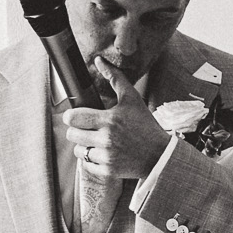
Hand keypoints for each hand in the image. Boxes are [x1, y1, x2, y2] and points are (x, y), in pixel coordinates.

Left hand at [61, 60, 166, 182]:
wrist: (160, 155)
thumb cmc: (145, 126)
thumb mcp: (132, 99)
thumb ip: (115, 78)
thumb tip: (99, 61)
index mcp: (110, 120)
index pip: (74, 118)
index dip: (71, 116)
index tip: (77, 116)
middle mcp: (107, 139)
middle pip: (72, 134)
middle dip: (77, 130)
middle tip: (88, 129)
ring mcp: (107, 157)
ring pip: (78, 151)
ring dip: (84, 146)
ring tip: (97, 142)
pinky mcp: (108, 171)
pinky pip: (87, 165)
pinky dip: (92, 160)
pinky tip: (104, 154)